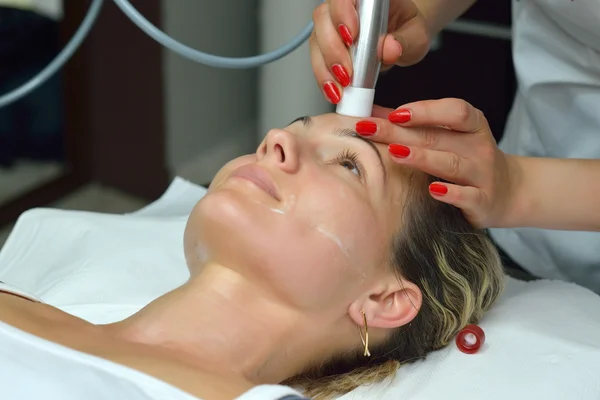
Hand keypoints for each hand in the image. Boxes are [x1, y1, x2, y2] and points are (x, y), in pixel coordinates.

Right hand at [310, 0, 430, 103]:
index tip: (350, 37)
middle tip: (346, 73)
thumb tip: (389, 48)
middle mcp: (345, 7)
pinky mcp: (325, 45)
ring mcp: (332, 25)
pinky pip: (317, 59)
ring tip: (340, 87)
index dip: (342, 13)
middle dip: (332, 49)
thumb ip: (405, 41)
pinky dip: (324, 77)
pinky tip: (334, 90)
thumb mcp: (416, 36)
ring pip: (316, 40)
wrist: (400, 41)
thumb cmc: (406, 32)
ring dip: (325, 67)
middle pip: (324, 18)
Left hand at [354, 99, 521, 228]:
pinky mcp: (482, 201)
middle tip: (370, 129)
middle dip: (400, 132)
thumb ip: (414, 125)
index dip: (424, 110)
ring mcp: (482, 175)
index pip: (453, 111)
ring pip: (451, 164)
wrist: (508, 192)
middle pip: (437, 137)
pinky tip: (433, 191)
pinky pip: (468, 196)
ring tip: (395, 153)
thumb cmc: (468, 159)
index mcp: (472, 126)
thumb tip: (372, 112)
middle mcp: (478, 148)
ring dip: (422, 158)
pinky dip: (451, 193)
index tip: (395, 113)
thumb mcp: (449, 136)